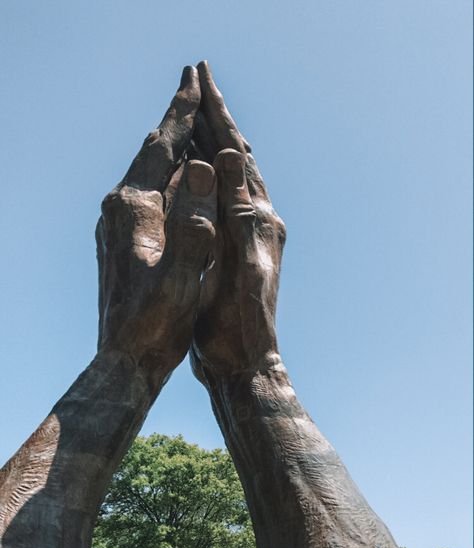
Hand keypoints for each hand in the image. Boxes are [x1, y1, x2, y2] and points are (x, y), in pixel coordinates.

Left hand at [96, 66, 215, 393]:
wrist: (125, 359)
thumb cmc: (156, 324)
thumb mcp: (182, 276)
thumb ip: (194, 224)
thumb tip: (203, 168)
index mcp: (134, 209)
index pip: (162, 147)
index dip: (183, 113)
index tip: (197, 80)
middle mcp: (119, 209)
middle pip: (152, 151)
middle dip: (177, 120)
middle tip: (195, 85)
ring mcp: (117, 225)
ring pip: (149, 173)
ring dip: (174, 149)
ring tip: (193, 126)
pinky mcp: (121, 242)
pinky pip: (148, 196)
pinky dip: (168, 179)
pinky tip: (181, 182)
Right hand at [189, 61, 285, 380]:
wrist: (244, 362)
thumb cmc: (240, 322)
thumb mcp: (241, 262)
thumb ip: (239, 210)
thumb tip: (232, 155)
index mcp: (260, 220)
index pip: (238, 155)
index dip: (220, 116)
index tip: (204, 79)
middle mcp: (259, 222)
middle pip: (237, 160)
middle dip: (218, 121)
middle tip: (201, 82)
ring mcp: (249, 238)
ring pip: (231, 180)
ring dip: (215, 146)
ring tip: (201, 118)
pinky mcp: (234, 254)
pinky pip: (221, 204)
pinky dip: (209, 181)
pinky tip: (198, 179)